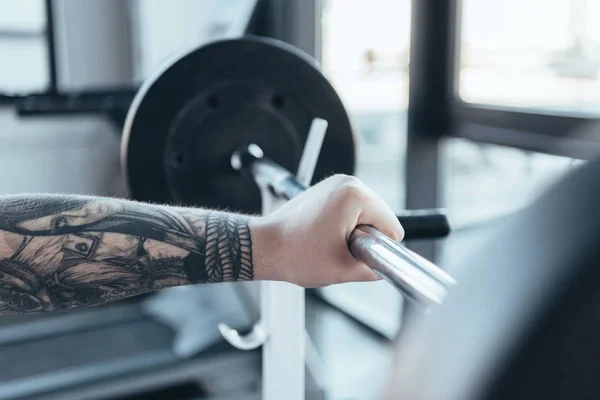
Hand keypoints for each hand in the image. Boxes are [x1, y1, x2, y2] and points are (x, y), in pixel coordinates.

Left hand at [251, 175, 403, 287]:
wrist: (265, 246)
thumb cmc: (296, 254)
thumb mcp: (344, 269)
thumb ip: (375, 268)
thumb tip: (388, 265)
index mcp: (356, 195)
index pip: (392, 227)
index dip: (379, 249)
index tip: (352, 253)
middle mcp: (348, 182)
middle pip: (380, 218)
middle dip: (366, 238)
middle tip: (337, 249)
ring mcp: (337, 182)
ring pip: (366, 215)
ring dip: (355, 232)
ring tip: (329, 242)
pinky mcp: (328, 188)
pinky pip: (352, 210)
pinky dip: (345, 224)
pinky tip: (325, 234)